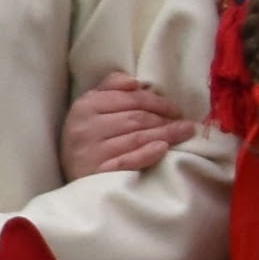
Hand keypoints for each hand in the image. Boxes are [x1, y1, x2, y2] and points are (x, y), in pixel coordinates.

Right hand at [59, 69, 197, 179]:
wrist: (73, 177)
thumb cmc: (88, 139)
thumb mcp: (91, 108)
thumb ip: (110, 88)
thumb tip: (134, 81)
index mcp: (84, 106)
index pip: (129, 98)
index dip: (157, 102)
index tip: (175, 110)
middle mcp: (85, 127)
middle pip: (136, 118)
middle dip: (165, 120)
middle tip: (185, 124)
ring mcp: (90, 152)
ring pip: (137, 138)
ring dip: (165, 134)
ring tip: (184, 134)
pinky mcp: (98, 173)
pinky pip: (128, 160)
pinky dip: (147, 153)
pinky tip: (163, 149)